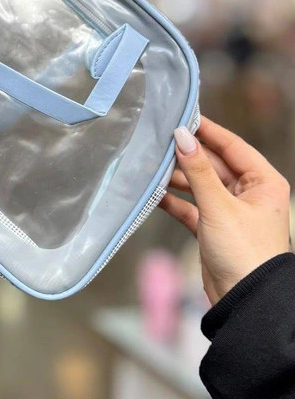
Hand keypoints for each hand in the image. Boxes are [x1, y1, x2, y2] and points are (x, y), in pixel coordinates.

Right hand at [160, 116, 290, 304]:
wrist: (245, 301)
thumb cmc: (245, 252)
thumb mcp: (220, 206)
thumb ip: (198, 170)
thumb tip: (182, 137)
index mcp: (263, 183)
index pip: (233, 146)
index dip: (208, 131)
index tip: (183, 117)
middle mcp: (248, 193)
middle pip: (213, 165)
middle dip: (188, 155)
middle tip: (161, 141)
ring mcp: (229, 211)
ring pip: (200, 185)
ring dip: (178, 178)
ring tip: (153, 167)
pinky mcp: (212, 228)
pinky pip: (191, 207)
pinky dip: (174, 201)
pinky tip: (155, 194)